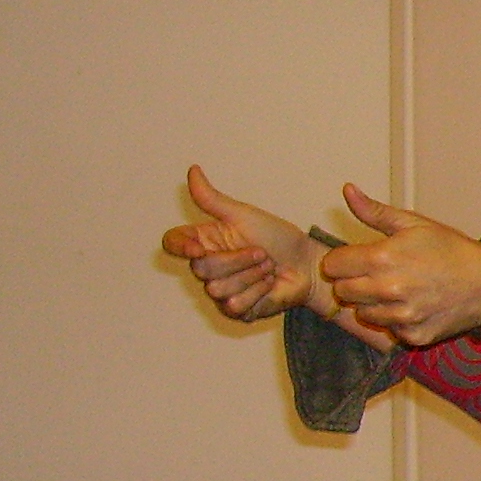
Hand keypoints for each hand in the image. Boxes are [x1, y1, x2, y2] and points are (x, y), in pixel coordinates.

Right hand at [163, 165, 391, 347]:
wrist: (308, 264)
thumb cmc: (277, 238)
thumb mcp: (243, 215)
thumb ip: (213, 199)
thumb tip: (192, 169)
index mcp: (204, 241)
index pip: (172, 243)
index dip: (181, 247)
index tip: (199, 247)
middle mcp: (207, 267)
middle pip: (200, 268)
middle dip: (237, 259)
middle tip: (262, 253)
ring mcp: (220, 291)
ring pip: (217, 288)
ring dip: (251, 276)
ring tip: (268, 268)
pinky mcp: (236, 311)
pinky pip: (234, 305)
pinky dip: (257, 292)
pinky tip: (269, 286)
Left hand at [319, 184, 480, 346]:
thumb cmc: (452, 250)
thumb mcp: (414, 224)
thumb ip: (375, 212)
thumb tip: (348, 190)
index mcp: (382, 258)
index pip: (333, 266)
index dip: (342, 260)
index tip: (357, 259)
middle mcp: (387, 289)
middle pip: (343, 292)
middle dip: (354, 282)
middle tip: (377, 275)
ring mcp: (401, 316)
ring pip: (363, 313)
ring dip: (373, 303)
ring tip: (396, 291)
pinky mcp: (413, 335)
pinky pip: (389, 329)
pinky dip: (396, 320)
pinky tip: (413, 306)